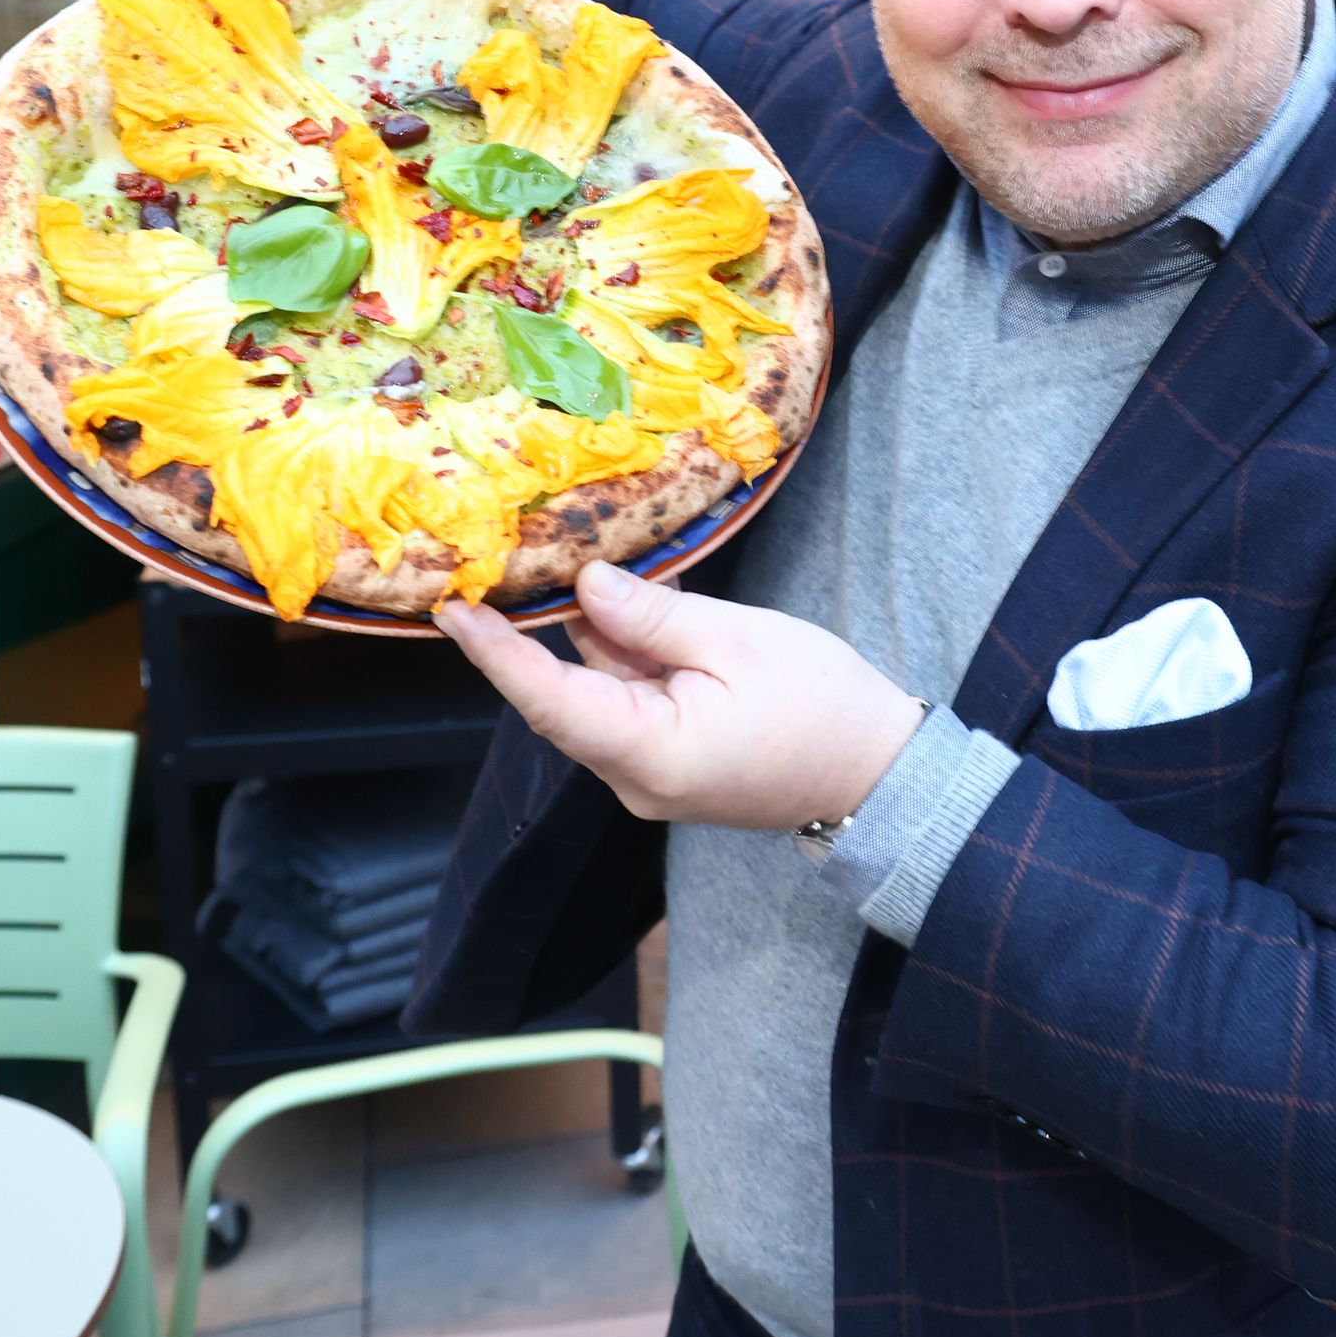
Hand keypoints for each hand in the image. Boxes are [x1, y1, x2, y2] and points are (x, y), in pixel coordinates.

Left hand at [439, 563, 927, 830]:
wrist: (883, 773)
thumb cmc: (824, 708)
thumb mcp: (739, 641)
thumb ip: (652, 616)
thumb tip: (587, 586)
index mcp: (648, 753)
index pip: (546, 700)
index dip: (496, 653)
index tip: (452, 609)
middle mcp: (635, 776)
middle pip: (565, 697)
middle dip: (539, 630)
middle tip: (508, 561)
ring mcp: (653, 773)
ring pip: (599, 693)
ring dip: (591, 632)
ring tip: (575, 560)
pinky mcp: (673, 760)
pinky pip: (632, 699)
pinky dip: (627, 651)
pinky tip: (632, 596)